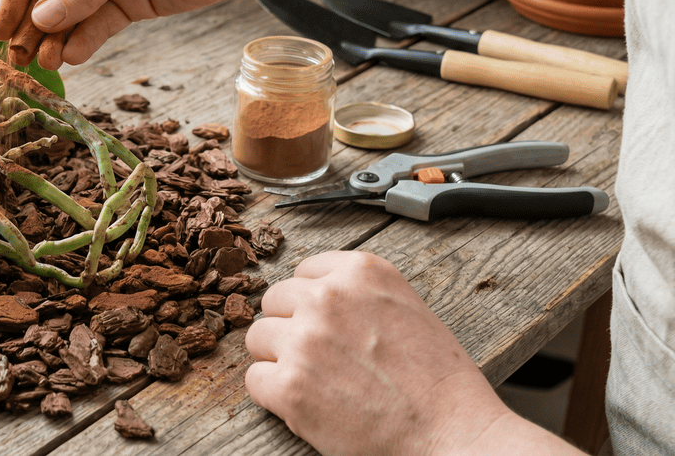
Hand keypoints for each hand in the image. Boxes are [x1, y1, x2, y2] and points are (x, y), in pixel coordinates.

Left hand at [243, 251, 536, 455]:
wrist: (451, 434)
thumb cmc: (437, 381)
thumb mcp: (405, 308)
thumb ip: (358, 294)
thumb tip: (313, 295)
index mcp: (360, 272)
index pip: (304, 272)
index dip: (312, 304)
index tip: (328, 327)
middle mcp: (328, 298)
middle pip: (274, 301)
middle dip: (290, 329)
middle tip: (322, 360)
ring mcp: (305, 340)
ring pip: (257, 338)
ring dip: (278, 360)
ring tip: (317, 383)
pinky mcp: (289, 386)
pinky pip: (255, 380)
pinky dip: (274, 396)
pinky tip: (308, 405)